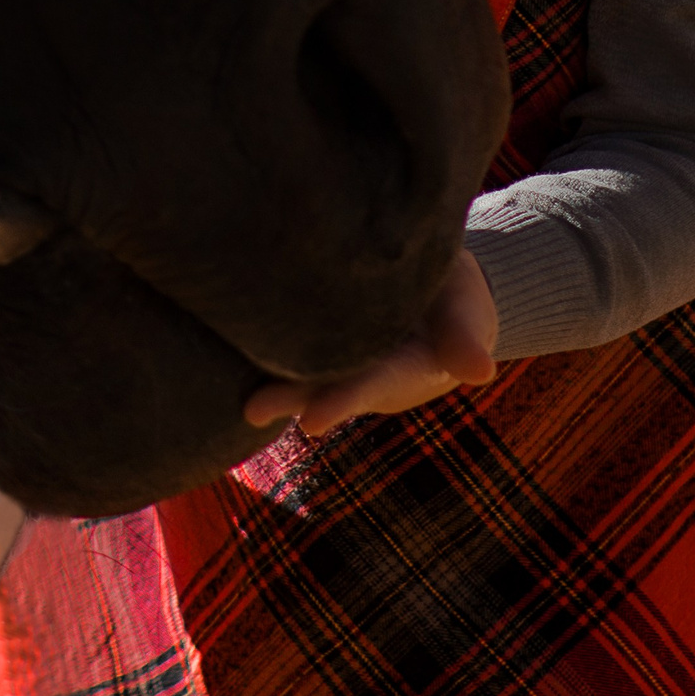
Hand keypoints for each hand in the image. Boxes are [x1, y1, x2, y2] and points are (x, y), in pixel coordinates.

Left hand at [243, 248, 497, 434]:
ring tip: (239, 401)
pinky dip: (255, 341)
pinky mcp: (311, 327)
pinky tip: (216, 332)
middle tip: (255, 409)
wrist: (432, 276)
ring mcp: (335, 353)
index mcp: (404, 364)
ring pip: (299, 367)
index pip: (372, 383)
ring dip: (270, 381)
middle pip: (325, 383)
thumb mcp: (465, 303)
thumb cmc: (451, 289)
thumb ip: (464, 332)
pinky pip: (283, 337)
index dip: (343, 399)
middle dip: (293, 395)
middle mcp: (362, 367)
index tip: (312, 419)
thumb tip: (478, 371)